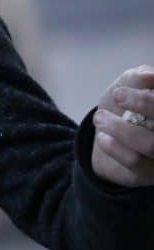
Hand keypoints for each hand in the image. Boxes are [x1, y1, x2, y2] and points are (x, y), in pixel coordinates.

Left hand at [91, 65, 153, 187]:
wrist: (106, 136)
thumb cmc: (124, 107)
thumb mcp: (129, 86)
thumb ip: (139, 76)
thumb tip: (151, 75)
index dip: (151, 95)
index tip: (134, 82)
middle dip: (144, 104)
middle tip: (117, 95)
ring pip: (151, 144)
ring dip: (121, 128)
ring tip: (100, 118)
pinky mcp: (151, 174)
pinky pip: (135, 162)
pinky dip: (115, 147)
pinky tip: (102, 137)